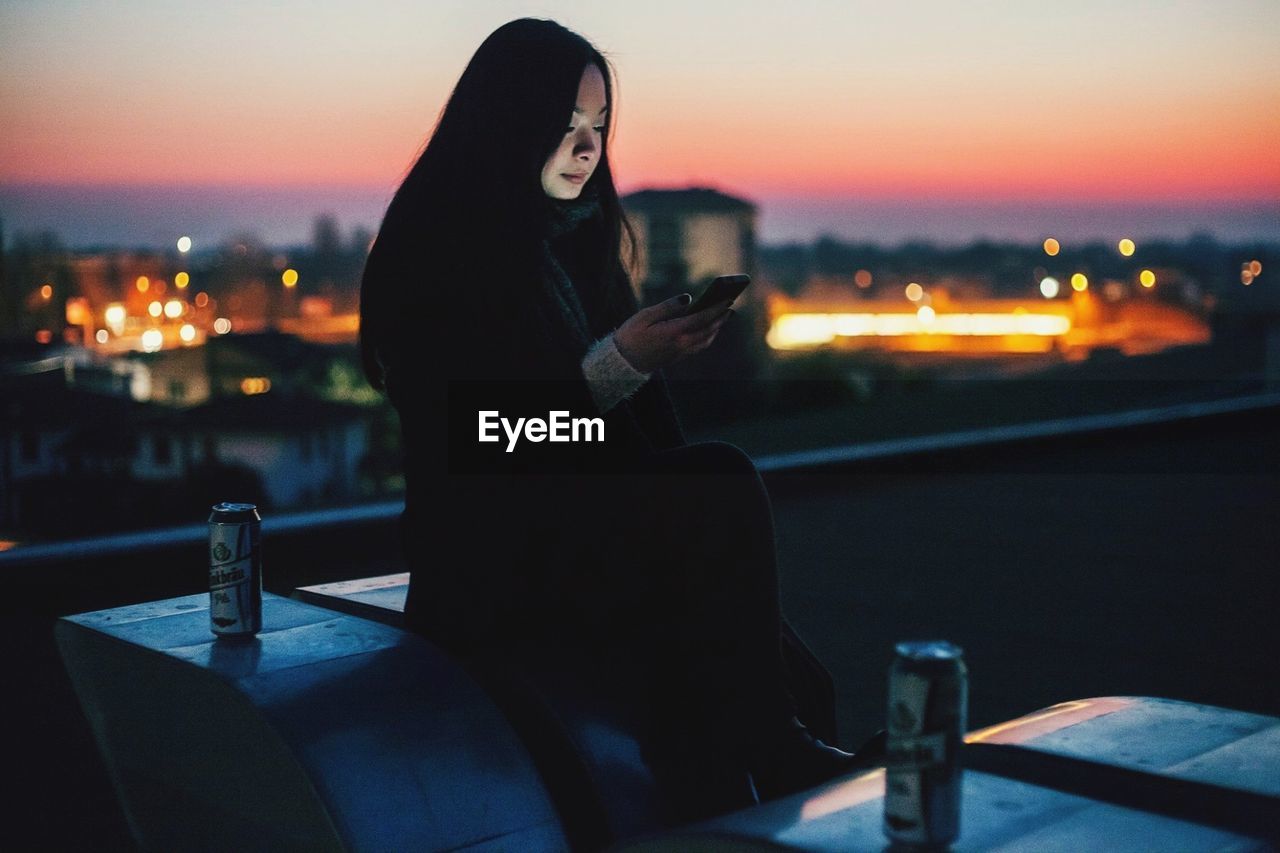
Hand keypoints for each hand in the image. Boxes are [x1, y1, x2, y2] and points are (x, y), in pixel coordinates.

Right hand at [613, 293, 734, 372]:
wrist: (622, 362)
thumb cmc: (630, 335)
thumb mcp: (645, 316)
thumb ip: (668, 306)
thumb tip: (688, 298)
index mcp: (674, 332)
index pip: (702, 318)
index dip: (716, 309)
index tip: (728, 300)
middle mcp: (681, 344)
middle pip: (708, 330)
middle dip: (720, 319)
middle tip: (730, 307)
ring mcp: (680, 353)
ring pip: (705, 341)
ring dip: (715, 329)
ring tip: (722, 317)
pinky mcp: (677, 358)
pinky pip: (698, 347)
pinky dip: (707, 337)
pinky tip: (707, 330)